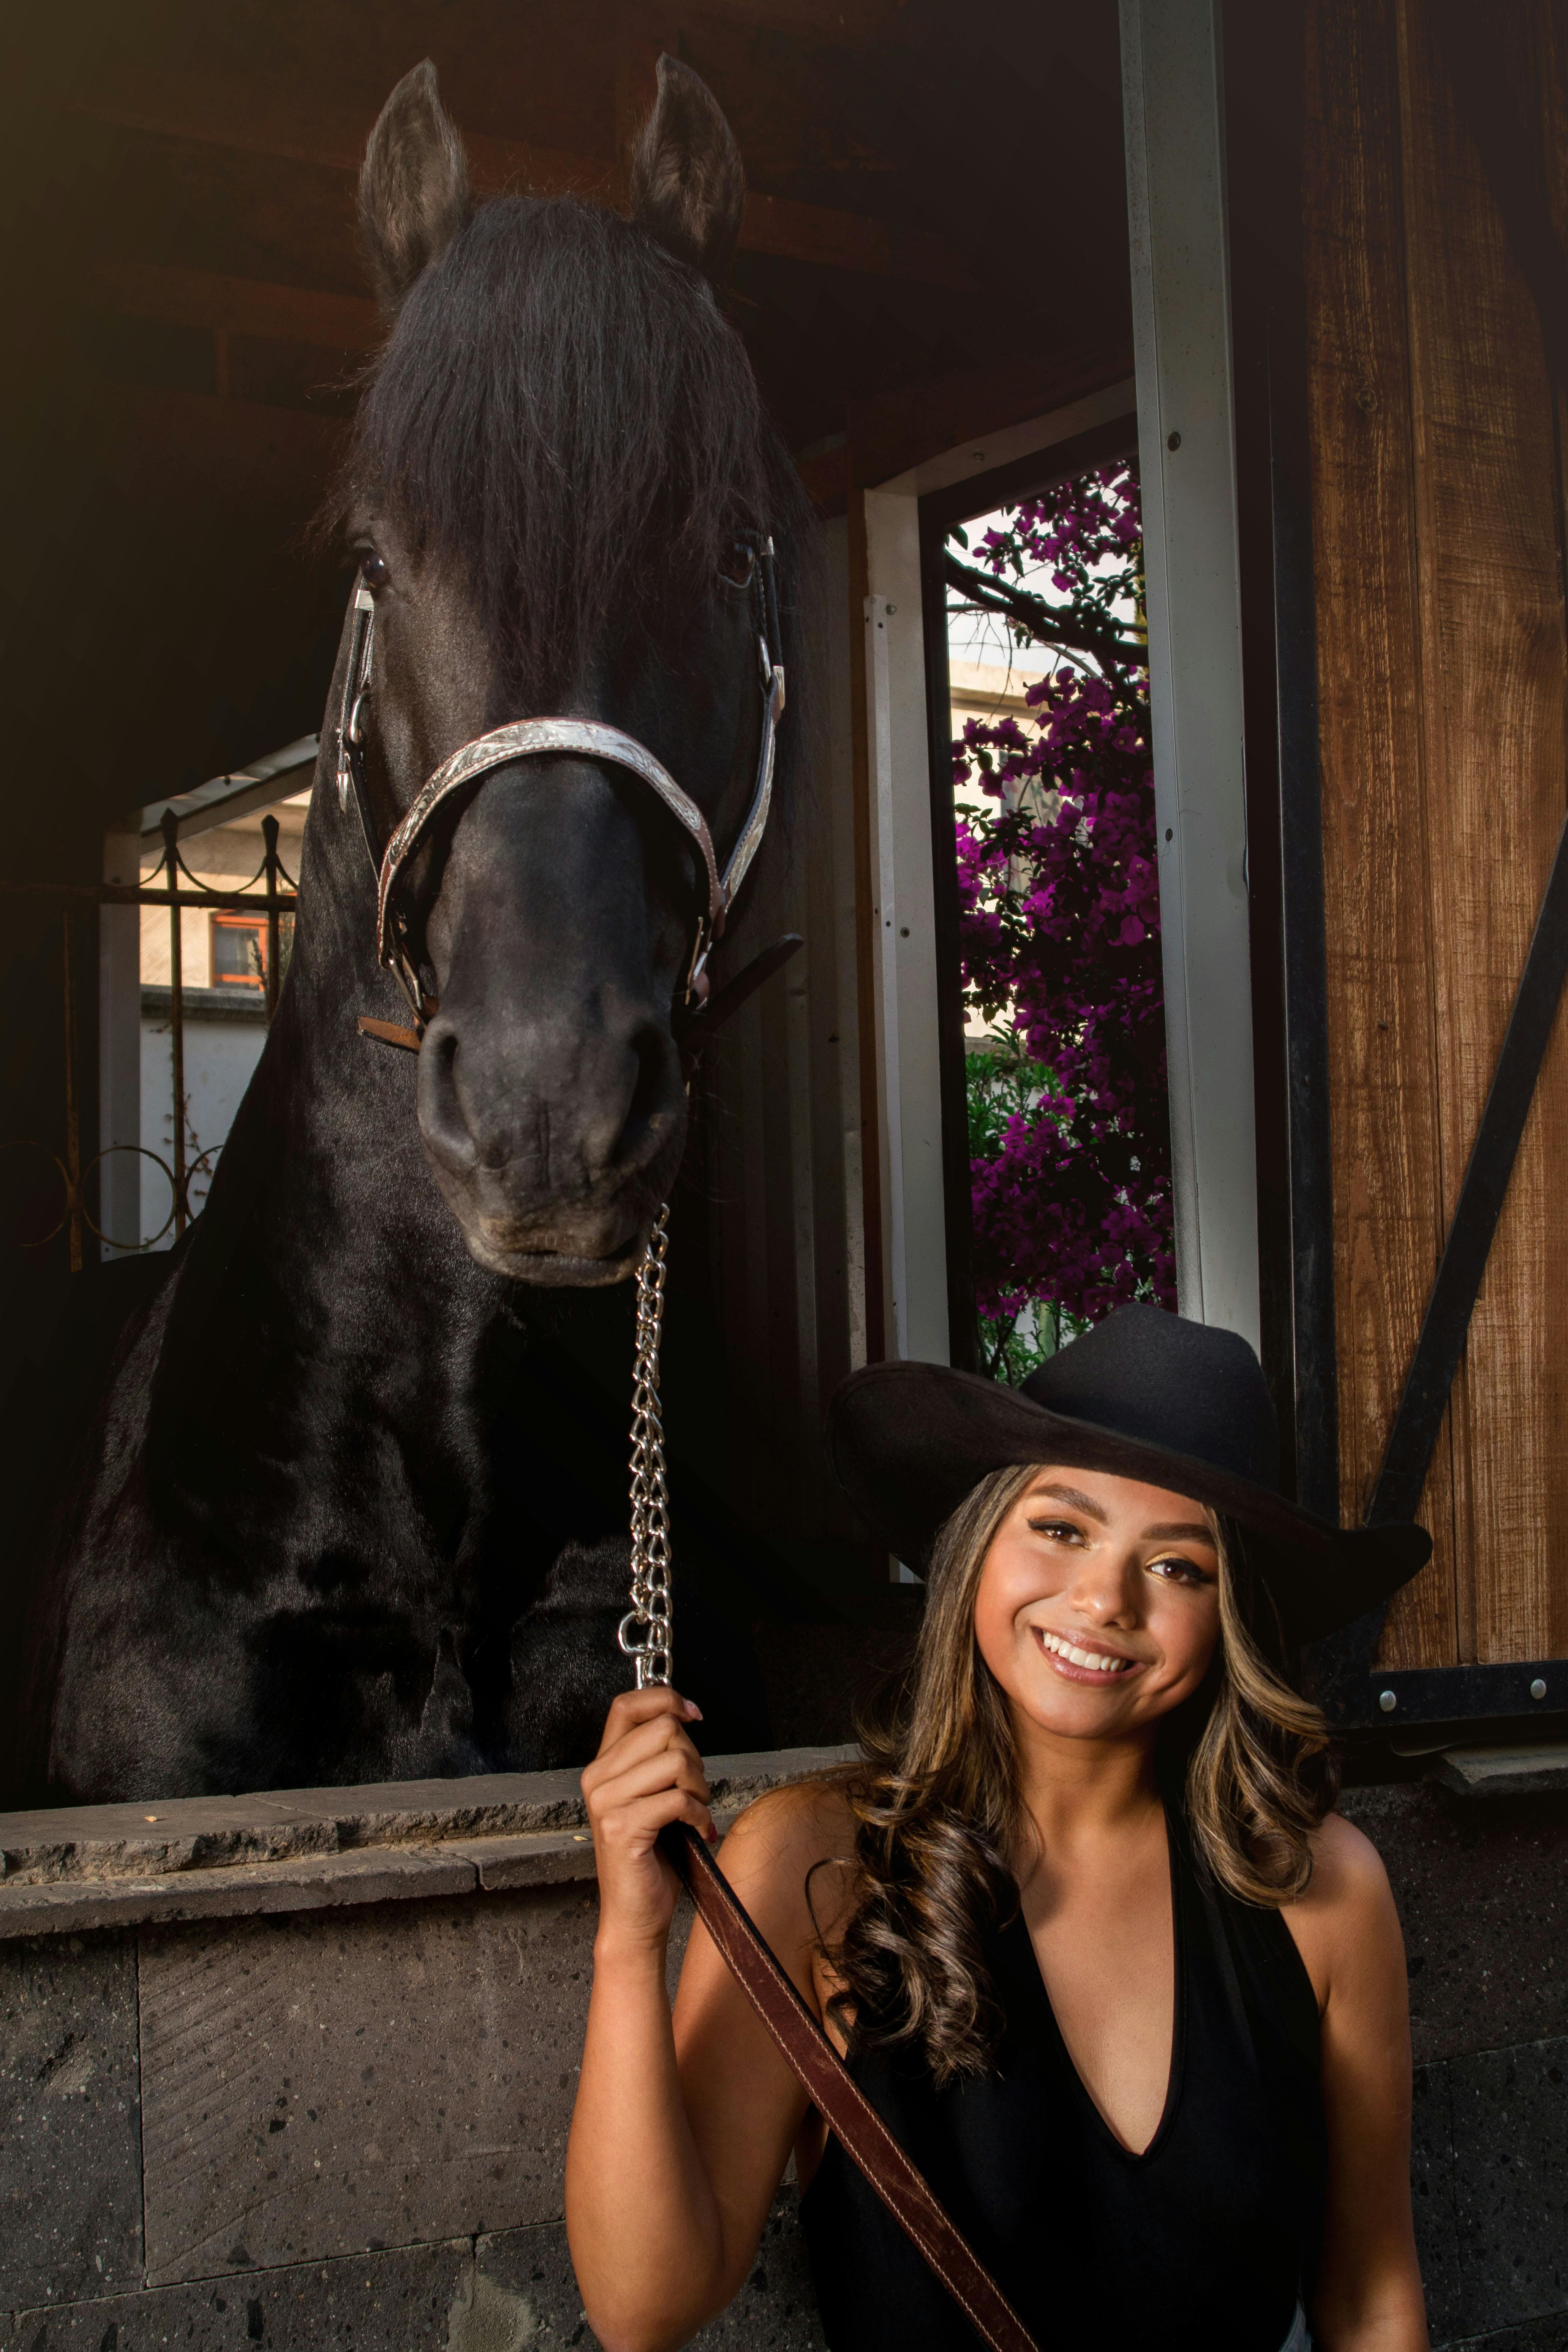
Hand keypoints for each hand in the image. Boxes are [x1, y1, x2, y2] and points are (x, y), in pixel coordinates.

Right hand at [581, 1686, 716, 1954]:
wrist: (634, 1915)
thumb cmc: (650, 1857)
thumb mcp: (649, 1796)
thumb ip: (655, 1759)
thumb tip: (682, 1717)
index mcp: (602, 1766)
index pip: (627, 1705)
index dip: (666, 1698)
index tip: (693, 1714)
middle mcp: (598, 1778)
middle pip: (664, 1730)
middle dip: (694, 1758)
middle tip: (695, 1792)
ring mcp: (607, 1802)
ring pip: (676, 1761)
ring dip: (699, 1788)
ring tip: (695, 1812)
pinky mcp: (623, 1827)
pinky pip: (679, 1799)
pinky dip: (700, 1814)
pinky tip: (698, 1829)